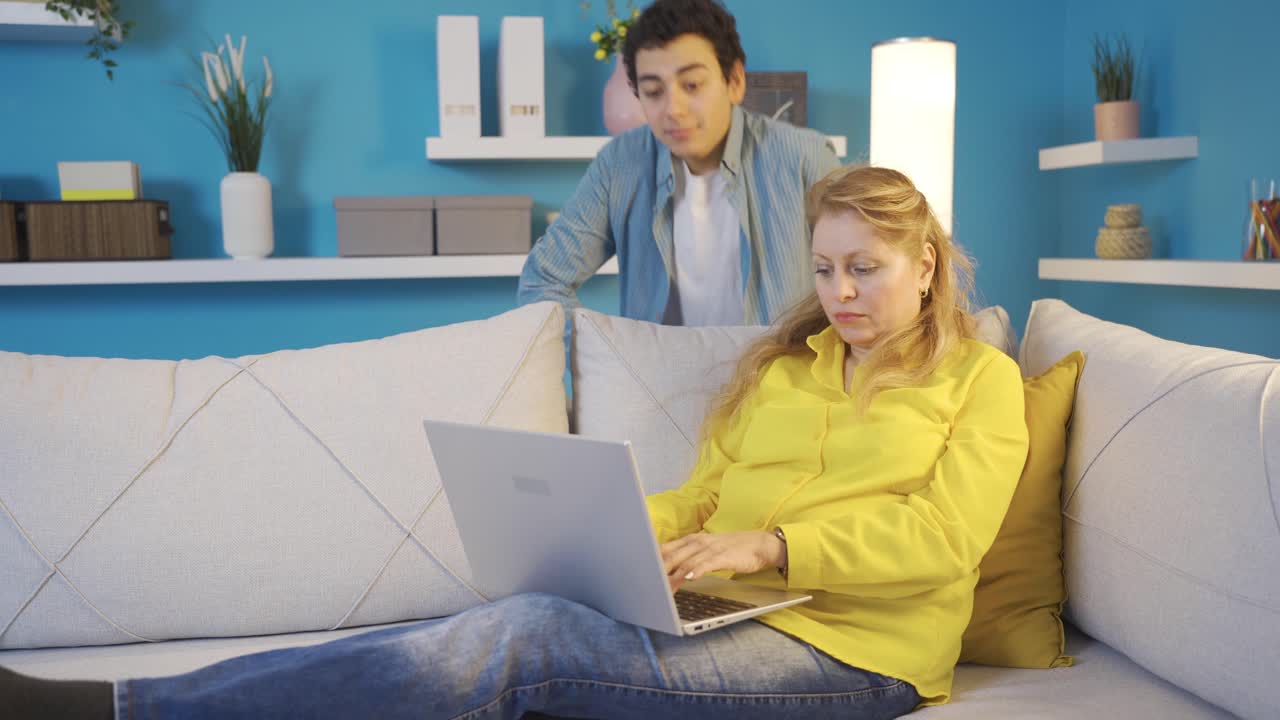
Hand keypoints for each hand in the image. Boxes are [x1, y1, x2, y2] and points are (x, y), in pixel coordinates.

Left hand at [659, 530, 785, 591]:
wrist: (759, 544)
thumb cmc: (730, 550)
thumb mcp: (705, 551)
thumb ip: (687, 558)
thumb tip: (666, 571)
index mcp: (691, 540)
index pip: (665, 549)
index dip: (651, 562)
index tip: (639, 574)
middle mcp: (698, 542)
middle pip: (671, 556)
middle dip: (657, 572)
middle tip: (647, 586)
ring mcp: (711, 548)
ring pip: (686, 562)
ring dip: (673, 576)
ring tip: (663, 588)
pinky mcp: (724, 556)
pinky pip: (707, 563)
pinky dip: (697, 570)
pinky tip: (690, 578)